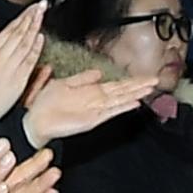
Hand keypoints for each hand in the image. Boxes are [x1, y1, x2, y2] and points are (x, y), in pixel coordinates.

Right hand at [0, 0, 47, 115]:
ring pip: (26, 42)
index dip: (22, 16)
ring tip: (43, 15)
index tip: (32, 8)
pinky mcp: (20, 78)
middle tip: (41, 6)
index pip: (10, 28)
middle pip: (19, 32)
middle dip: (31, 17)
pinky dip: (36, 48)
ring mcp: (12, 66)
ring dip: (35, 27)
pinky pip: (30, 60)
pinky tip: (41, 38)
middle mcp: (1, 55)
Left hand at [20, 64, 157, 141]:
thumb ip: (83, 78)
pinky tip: (134, 104)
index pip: (117, 85)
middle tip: (156, 80)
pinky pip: (110, 112)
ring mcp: (96, 110)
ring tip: (150, 89)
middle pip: (123, 91)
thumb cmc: (46, 103)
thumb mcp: (65, 83)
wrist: (36, 119)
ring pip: (120, 100)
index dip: (132, 81)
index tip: (146, 76)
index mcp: (91, 91)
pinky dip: (122, 108)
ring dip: (135, 95)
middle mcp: (97, 101)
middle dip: (139, 86)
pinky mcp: (92, 120)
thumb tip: (99, 72)